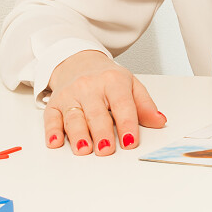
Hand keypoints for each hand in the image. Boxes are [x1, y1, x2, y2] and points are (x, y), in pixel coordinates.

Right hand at [45, 51, 165, 155]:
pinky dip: (52, 131)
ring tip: (84, 149)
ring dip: (78, 134)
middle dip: (101, 132)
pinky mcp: (54, 104)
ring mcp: (70, 95)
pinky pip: (51, 118)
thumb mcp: (131, 85)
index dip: (126, 124)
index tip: (130, 142)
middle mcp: (89, 87)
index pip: (122, 104)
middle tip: (106, 149)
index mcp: (113, 81)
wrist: (79, 62)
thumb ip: (145, 105)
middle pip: (96, 112)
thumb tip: (159, 121)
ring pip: (74, 116)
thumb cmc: (107, 79)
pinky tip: (55, 142)